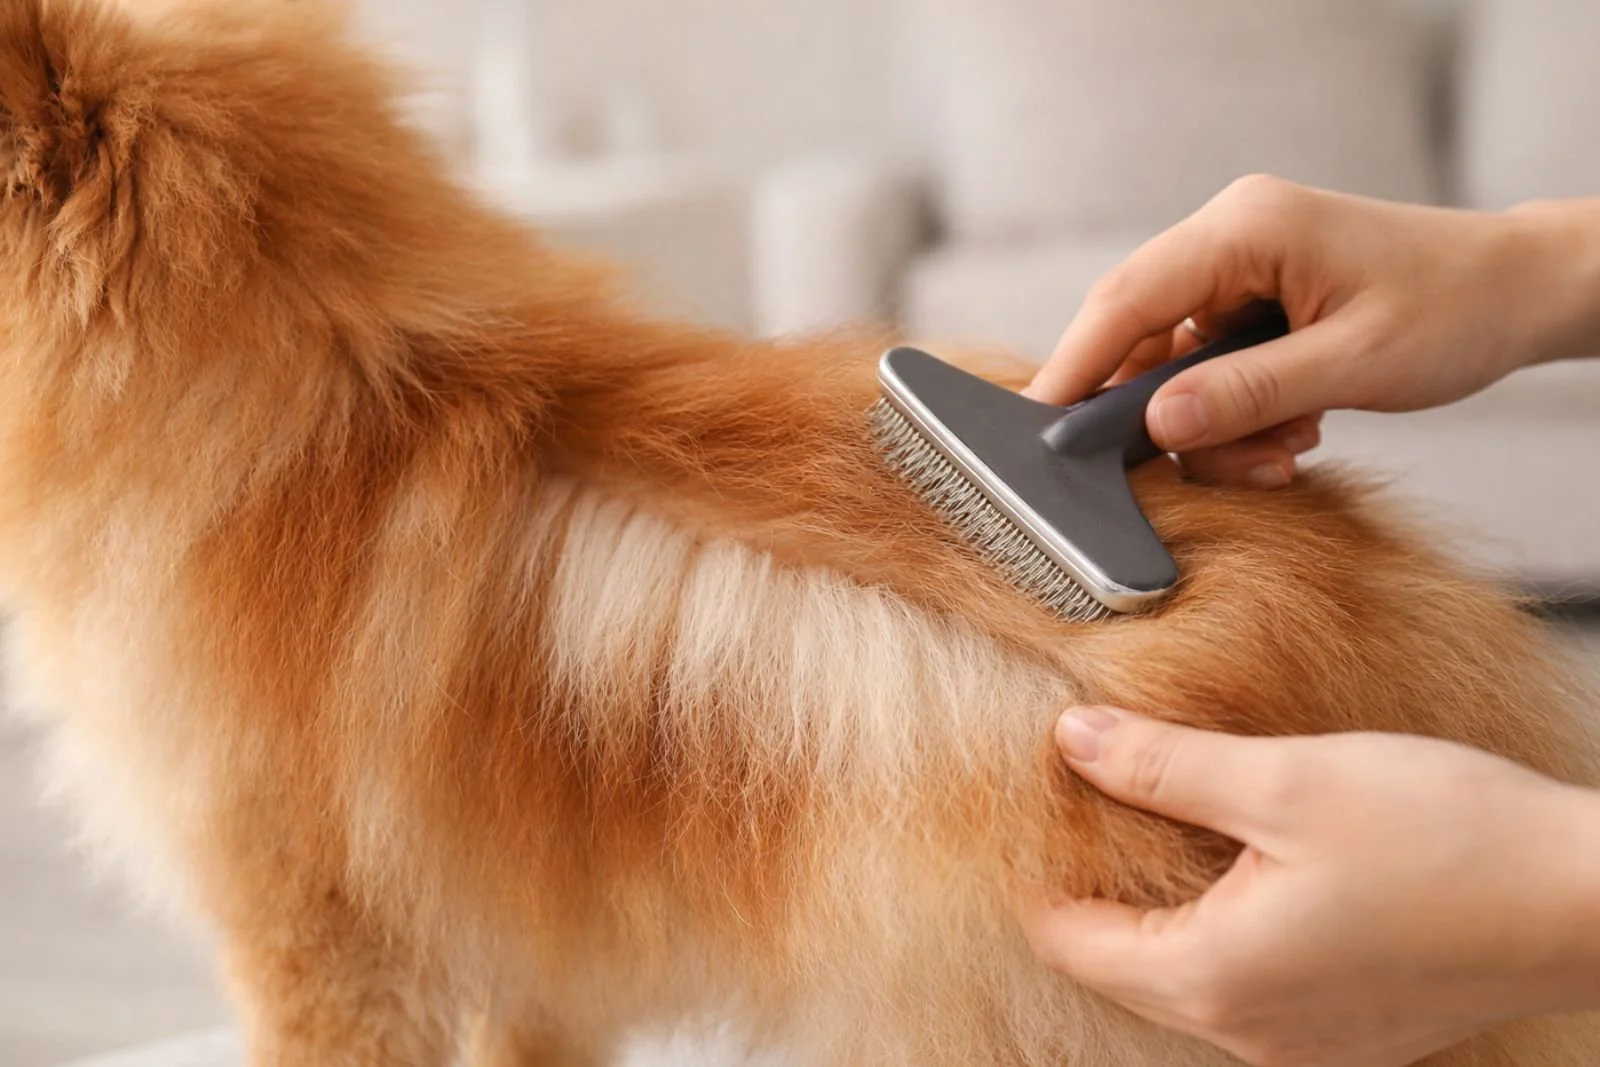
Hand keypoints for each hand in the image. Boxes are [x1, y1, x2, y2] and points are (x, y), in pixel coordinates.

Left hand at [1020, 707, 1599, 1066]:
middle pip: (1121, 965)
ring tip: (1153, 833)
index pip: (1071, 939)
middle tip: (1081, 809)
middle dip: (1091, 892)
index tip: (1027, 813)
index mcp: (1217, 978)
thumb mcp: (1286, 781)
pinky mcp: (1348, 1032)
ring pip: (1183, 980)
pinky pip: (1246, 990)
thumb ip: (1163, 765)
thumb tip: (1074, 739)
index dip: (1037, 873)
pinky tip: (1238, 878)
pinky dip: (1220, 937)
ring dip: (1157, 914)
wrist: (1588, 900)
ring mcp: (1303, 1044)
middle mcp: (1251, 1033)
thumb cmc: (1456, 842)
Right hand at [1023, 177, 1599, 487]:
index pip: (1127, 299)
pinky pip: (1208, 373)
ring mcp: (1238, 273)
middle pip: (1138, 336)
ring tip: (1283, 451)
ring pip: (1172, 367)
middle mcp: (1229, 241)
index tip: (1039, 430)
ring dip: (1213, 427)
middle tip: (1209, 469)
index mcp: (1246, 229)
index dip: (1075, 367)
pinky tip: (1290, 432)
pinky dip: (1236, 417)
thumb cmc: (1453, 309)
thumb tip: (1157, 426)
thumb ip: (1249, 394)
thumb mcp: (1353, 364)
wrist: (1517, 293)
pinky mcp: (1252, 305)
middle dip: (1162, 415)